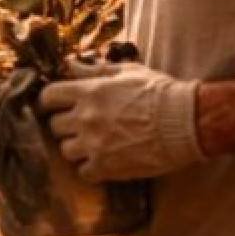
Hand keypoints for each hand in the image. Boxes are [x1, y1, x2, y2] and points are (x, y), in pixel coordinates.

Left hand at [39, 61, 204, 182]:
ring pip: (65, 150)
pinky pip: (83, 171)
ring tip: (93, 143)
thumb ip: (95, 70)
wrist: (186, 122)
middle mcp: (85, 118)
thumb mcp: (127, 72)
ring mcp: (94, 144)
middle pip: (54, 125)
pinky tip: (103, 160)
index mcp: (89, 92)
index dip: (50, 101)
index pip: (48, 96)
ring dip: (76, 147)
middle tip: (80, 125)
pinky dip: (90, 168)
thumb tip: (70, 64)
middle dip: (65, 125)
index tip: (56, 105)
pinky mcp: (106, 166)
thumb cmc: (160, 93)